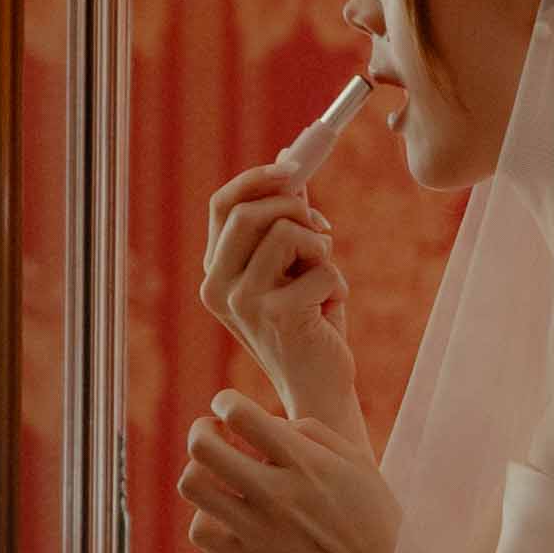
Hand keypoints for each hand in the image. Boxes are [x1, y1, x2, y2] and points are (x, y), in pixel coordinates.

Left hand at [177, 389, 400, 552]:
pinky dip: (207, 515)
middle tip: (214, 433)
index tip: (229, 406)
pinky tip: (227, 512)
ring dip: (199, 470)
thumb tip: (264, 422)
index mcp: (306, 462)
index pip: (240, 415)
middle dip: (202, 429)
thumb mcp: (355, 461)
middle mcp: (277, 493)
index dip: (226, 400)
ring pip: (193, 485)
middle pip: (203, 447)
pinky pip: (201, 530)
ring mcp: (259, 530)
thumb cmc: (374, 516)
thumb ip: (309, 431)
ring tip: (217, 473)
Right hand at [199, 163, 354, 416]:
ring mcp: (244, 302)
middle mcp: (219, 287)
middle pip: (250, 213)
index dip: (257, 178)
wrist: (318, 388)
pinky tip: (330, 313)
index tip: (293, 167)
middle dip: (296, 208)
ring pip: (289, 232)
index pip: (223, 206)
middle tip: (322, 229)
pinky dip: (337, 283)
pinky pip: (322, 267)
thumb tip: (290, 164)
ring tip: (324, 281)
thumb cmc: (308, 324)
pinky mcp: (278, 315)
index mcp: (216, 273)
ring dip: (322, 249)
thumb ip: (285, 221)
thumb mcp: (290, 268)